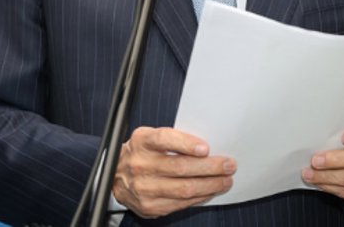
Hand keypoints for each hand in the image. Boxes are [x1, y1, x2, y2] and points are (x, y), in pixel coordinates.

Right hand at [113, 126, 234, 217]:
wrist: (115, 175)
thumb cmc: (141, 153)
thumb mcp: (150, 137)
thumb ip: (173, 139)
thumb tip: (207, 147)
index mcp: (142, 141)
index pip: (164, 139)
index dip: (186, 143)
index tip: (205, 148)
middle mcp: (140, 164)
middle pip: (179, 167)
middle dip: (209, 167)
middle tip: (228, 164)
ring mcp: (143, 187)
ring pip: (183, 188)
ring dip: (210, 184)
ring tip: (225, 180)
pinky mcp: (149, 206)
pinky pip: (180, 203)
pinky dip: (199, 197)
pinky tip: (209, 191)